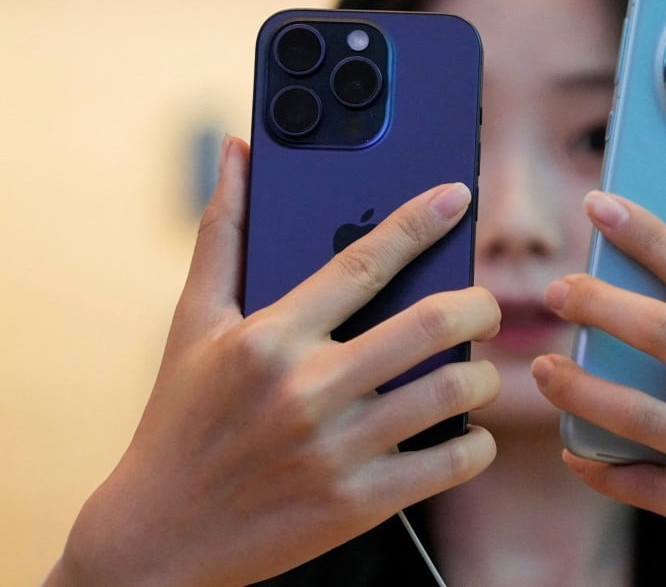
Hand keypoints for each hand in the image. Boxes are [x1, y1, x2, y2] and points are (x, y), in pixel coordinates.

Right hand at [45, 136, 500, 586]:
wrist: (159, 534)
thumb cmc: (181, 419)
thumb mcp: (192, 323)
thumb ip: (222, 233)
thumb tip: (238, 153)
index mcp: (270, 338)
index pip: (362, 261)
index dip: (418, 221)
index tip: (456, 198)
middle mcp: (307, 388)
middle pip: (429, 324)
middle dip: (479, 305)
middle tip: (485, 306)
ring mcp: (336, 449)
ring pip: (450, 390)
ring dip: (483, 374)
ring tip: (477, 370)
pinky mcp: (358, 503)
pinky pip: (450, 464)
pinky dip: (476, 444)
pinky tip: (467, 432)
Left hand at [533, 152, 665, 585]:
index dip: (649, 238)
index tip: (602, 208)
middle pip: (665, 338)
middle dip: (599, 307)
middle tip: (556, 290)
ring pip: (645, 417)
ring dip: (582, 391)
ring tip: (541, 370)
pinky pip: (655, 489)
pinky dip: (607, 471)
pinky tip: (576, 453)